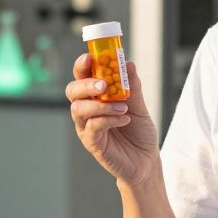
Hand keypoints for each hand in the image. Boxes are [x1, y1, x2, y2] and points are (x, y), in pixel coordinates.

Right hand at [65, 54, 160, 188]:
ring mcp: (86, 127)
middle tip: (103, 84)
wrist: (146, 160)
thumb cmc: (139, 132)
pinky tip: (124, 120)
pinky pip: (92, 127)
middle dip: (85, 84)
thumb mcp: (139, 106)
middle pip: (72, 91)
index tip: (89, 57)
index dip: (82, 65)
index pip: (82, 76)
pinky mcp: (91, 143)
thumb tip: (128, 64)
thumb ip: (132, 87)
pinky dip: (108, 119)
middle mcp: (87, 110)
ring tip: (123, 107)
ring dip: (101, 105)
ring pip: (79, 109)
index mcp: (95, 96)